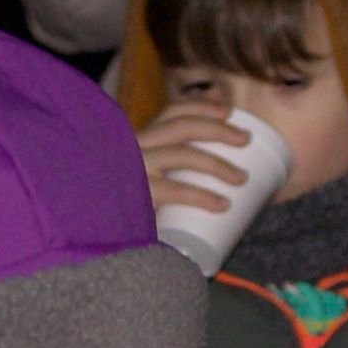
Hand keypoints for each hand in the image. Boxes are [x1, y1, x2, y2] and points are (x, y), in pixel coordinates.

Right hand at [137, 103, 252, 220]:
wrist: (102, 239)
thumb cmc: (132, 212)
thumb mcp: (150, 185)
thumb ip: (177, 181)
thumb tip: (229, 186)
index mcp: (140, 142)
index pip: (170, 114)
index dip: (200, 107)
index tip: (228, 112)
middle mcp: (133, 149)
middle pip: (180, 126)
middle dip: (217, 128)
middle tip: (245, 139)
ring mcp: (132, 170)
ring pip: (182, 154)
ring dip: (217, 163)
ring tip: (241, 178)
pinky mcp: (134, 197)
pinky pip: (175, 190)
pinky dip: (202, 196)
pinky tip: (222, 205)